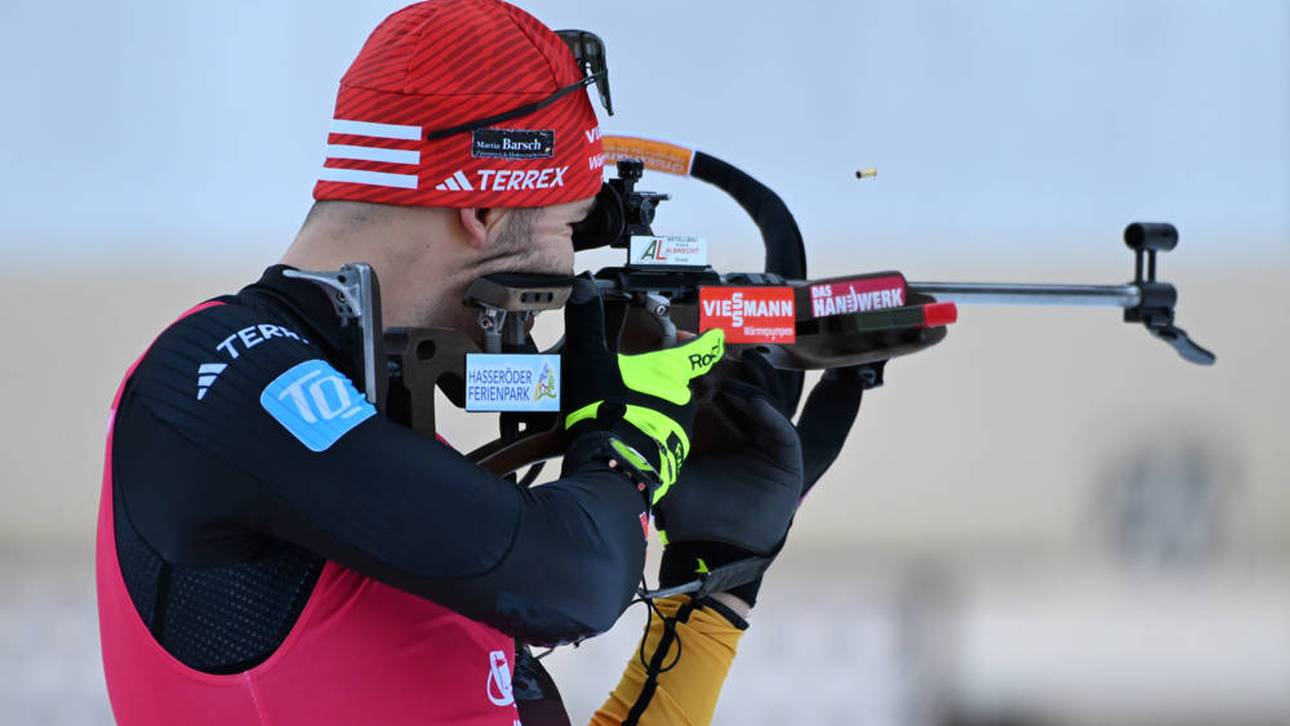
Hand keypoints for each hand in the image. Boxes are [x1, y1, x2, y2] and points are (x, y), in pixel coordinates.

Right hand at [562, 276, 724, 502]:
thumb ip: (588, 324)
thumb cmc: (605, 409)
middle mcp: (682, 396)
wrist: (611, 465)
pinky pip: (665, 434)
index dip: (709, 340)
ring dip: (657, 405)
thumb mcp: (590, 361)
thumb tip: (581, 289)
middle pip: (682, 380)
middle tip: (643, 376)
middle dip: (666, 378)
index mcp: (669, 369)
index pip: (700, 349)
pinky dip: (651, 430)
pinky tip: (629, 432)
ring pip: (674, 408)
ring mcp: (680, 427)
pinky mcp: (671, 453)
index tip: (716, 335)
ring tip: (627, 407)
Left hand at [653, 351, 804, 607]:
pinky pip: (783, 430)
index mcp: (725, 433)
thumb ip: (658, 434)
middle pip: (755, 390)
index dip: (721, 368)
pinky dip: (769, 413)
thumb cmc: (687, 511)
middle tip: (731, 345)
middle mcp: (751, 437)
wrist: (707, 549)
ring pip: (774, 403)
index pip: (729, 390)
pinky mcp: (787, 463)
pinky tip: (752, 399)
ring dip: (761, 382)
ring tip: (747, 360)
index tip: (704, 347)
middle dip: (746, 367)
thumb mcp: (668, 463)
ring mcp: (771, 449)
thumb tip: (624, 402)